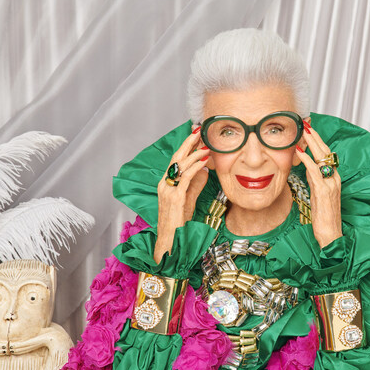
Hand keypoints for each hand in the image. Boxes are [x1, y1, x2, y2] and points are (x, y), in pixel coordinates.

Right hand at [154, 127, 209, 261]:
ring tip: (206, 143)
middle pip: (176, 157)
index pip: (176, 160)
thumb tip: (204, 169)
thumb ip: (195, 184)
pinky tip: (204, 161)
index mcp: (166, 183)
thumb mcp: (189, 199)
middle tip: (199, 129)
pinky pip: (186, 177)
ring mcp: (168, 190)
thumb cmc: (178, 222)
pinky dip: (195, 167)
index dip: (185, 146)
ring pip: (180, 165)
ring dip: (194, 152)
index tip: (196, 134)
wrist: (171, 240)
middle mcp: (164, 184)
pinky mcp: (175, 197)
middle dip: (188, 142)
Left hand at [294, 122, 342, 247]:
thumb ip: (313, 179)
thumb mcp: (317, 193)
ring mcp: (331, 184)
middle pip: (326, 151)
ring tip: (303, 131)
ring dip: (312, 143)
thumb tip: (306, 166)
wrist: (330, 234)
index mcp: (333, 178)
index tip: (309, 129)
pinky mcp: (324, 191)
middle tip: (306, 123)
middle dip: (315, 136)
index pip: (326, 154)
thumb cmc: (324, 217)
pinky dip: (306, 160)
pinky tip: (299, 152)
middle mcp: (334, 178)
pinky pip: (315, 171)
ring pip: (322, 158)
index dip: (317, 141)